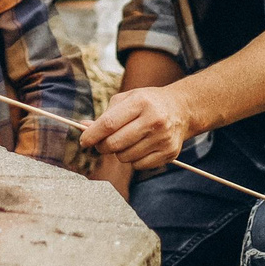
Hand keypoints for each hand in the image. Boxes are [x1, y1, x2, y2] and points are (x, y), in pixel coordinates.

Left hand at [79, 83, 201, 171]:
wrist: (181, 109)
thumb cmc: (147, 103)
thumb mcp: (126, 100)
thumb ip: (105, 115)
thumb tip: (83, 127)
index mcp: (140, 102)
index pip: (109, 123)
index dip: (92, 135)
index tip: (84, 141)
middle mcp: (154, 120)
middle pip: (115, 143)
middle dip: (102, 146)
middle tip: (101, 143)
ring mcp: (163, 138)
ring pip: (125, 157)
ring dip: (119, 153)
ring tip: (126, 141)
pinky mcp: (170, 152)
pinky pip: (139, 165)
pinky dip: (133, 160)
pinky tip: (139, 147)